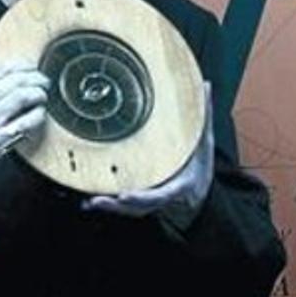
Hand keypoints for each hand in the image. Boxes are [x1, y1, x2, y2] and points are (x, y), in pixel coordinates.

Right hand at [0, 61, 49, 212]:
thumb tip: (21, 69)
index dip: (22, 65)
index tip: (33, 68)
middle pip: (13, 81)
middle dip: (35, 78)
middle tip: (44, 82)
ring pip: (21, 96)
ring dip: (38, 94)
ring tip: (42, 96)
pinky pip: (26, 120)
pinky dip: (38, 114)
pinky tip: (39, 114)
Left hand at [83, 82, 214, 221]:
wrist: (200, 191)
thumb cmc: (200, 165)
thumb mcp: (205, 141)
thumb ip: (204, 116)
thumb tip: (205, 85)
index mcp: (181, 184)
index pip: (162, 194)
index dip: (144, 197)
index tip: (126, 195)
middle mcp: (165, 197)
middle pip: (140, 207)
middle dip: (118, 206)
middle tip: (97, 201)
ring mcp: (153, 202)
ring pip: (131, 210)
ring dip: (110, 208)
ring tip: (90, 202)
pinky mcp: (142, 202)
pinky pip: (125, 207)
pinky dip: (110, 206)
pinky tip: (89, 203)